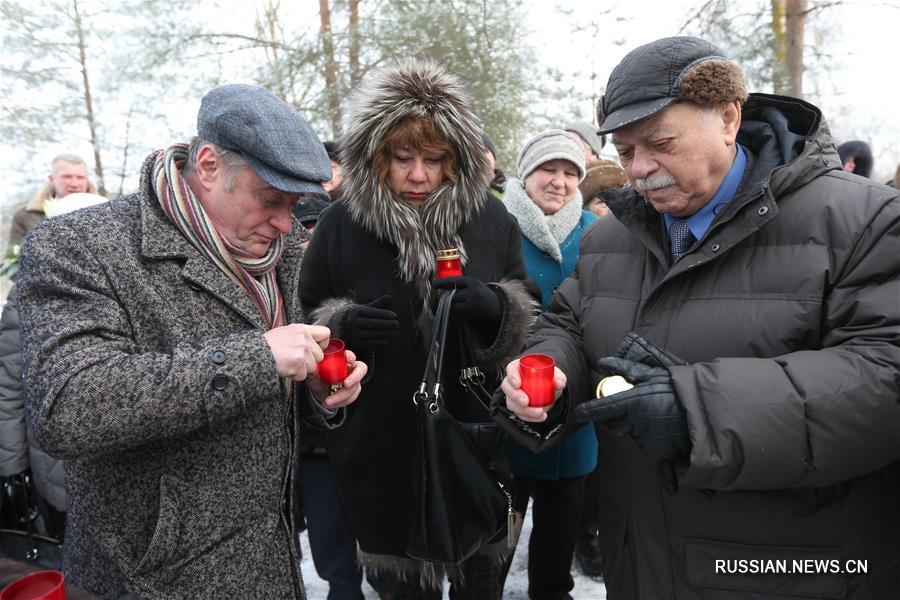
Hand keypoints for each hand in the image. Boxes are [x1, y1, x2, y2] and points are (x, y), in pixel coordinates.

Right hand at [264, 324, 329, 380]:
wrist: (256, 353)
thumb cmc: (268, 344)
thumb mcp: (287, 332)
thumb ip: (302, 336)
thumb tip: (314, 346)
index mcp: (302, 329)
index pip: (326, 333)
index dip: (323, 344)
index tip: (315, 349)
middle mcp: (304, 338)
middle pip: (320, 355)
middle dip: (310, 361)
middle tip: (296, 360)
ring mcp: (302, 351)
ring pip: (312, 367)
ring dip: (302, 369)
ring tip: (288, 363)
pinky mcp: (297, 363)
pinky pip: (303, 375)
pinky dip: (294, 375)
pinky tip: (285, 368)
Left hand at [307, 349, 367, 408]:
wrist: (316, 392)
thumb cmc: (316, 378)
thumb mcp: (313, 372)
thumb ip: (314, 367)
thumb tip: (313, 365)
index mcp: (342, 360)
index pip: (350, 355)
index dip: (351, 357)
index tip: (348, 359)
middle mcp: (350, 369)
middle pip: (361, 370)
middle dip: (355, 378)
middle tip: (346, 384)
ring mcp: (353, 381)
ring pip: (355, 387)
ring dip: (342, 396)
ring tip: (328, 400)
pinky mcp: (352, 392)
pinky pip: (351, 398)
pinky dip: (341, 402)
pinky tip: (330, 403)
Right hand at [343, 295, 398, 348]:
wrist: (346, 325)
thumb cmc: (362, 315)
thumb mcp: (368, 308)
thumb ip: (378, 303)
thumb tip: (388, 297)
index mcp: (356, 311)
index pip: (371, 312)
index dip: (384, 314)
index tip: (395, 316)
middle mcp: (352, 321)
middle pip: (371, 323)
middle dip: (385, 324)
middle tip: (397, 324)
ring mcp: (353, 333)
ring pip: (370, 333)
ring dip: (384, 333)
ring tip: (394, 331)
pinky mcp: (355, 342)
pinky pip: (368, 342)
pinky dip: (378, 341)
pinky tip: (386, 339)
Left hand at [433, 276, 500, 320]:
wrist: (496, 306)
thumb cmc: (481, 293)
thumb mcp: (474, 284)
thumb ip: (460, 284)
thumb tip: (441, 286)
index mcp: (473, 282)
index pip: (455, 280)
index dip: (443, 282)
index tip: (434, 284)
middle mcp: (473, 293)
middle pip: (452, 296)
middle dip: (446, 297)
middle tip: (442, 297)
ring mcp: (472, 305)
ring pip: (453, 306)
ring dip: (448, 306)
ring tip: (449, 303)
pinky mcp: (470, 315)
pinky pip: (456, 315)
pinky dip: (453, 313)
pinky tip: (456, 310)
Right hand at [500, 357, 566, 422]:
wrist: (551, 391)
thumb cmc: (548, 378)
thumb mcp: (556, 375)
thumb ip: (559, 378)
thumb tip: (559, 383)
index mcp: (520, 368)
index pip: (511, 369)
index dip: (512, 376)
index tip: (518, 383)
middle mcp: (513, 381)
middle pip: (507, 387)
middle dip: (515, 396)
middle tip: (526, 401)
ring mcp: (513, 395)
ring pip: (511, 403)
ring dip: (524, 410)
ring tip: (538, 412)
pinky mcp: (518, 407)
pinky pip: (520, 414)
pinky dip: (530, 417)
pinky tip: (540, 416)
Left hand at [575, 353, 689, 461]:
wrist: (707, 414)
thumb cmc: (680, 390)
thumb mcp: (654, 373)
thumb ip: (626, 369)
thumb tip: (604, 363)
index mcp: (632, 403)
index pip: (602, 409)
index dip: (588, 412)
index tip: (579, 414)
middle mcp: (635, 424)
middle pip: (615, 423)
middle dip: (616, 417)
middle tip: (631, 407)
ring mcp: (644, 440)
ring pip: (631, 433)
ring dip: (636, 425)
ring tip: (656, 414)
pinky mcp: (654, 453)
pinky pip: (644, 444)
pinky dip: (649, 437)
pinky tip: (662, 428)